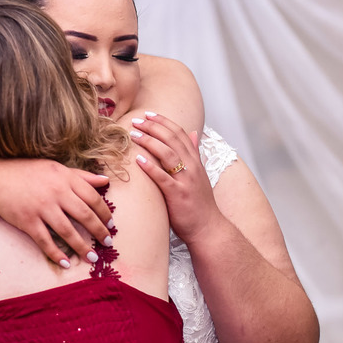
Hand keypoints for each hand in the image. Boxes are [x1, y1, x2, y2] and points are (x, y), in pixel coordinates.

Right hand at [0, 158, 112, 266]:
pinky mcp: (27, 221)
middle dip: (99, 231)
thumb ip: (81, 176)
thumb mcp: (56, 168)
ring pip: (67, 231)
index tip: (112, 224)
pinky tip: (66, 263)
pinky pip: (45, 241)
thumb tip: (106, 181)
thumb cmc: (28, 173)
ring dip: (82, 247)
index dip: (105, 213)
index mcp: (65, 178)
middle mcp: (55, 193)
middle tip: (108, 243)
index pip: (92, 197)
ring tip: (92, 258)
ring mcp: (41, 208)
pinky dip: (56, 254)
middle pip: (84, 215)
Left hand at [129, 112, 221, 242]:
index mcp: (195, 161)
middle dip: (153, 127)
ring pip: (167, 154)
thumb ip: (195, 153)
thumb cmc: (200, 203)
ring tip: (133, 134)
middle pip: (172, 139)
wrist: (209, 228)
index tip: (148, 114)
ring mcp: (186, 180)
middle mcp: (192, 167)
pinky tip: (138, 159)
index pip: (180, 134)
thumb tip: (194, 133)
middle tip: (136, 120)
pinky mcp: (178, 195)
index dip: (164, 122)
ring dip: (149, 141)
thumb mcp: (200, 174)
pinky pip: (163, 178)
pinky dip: (151, 167)